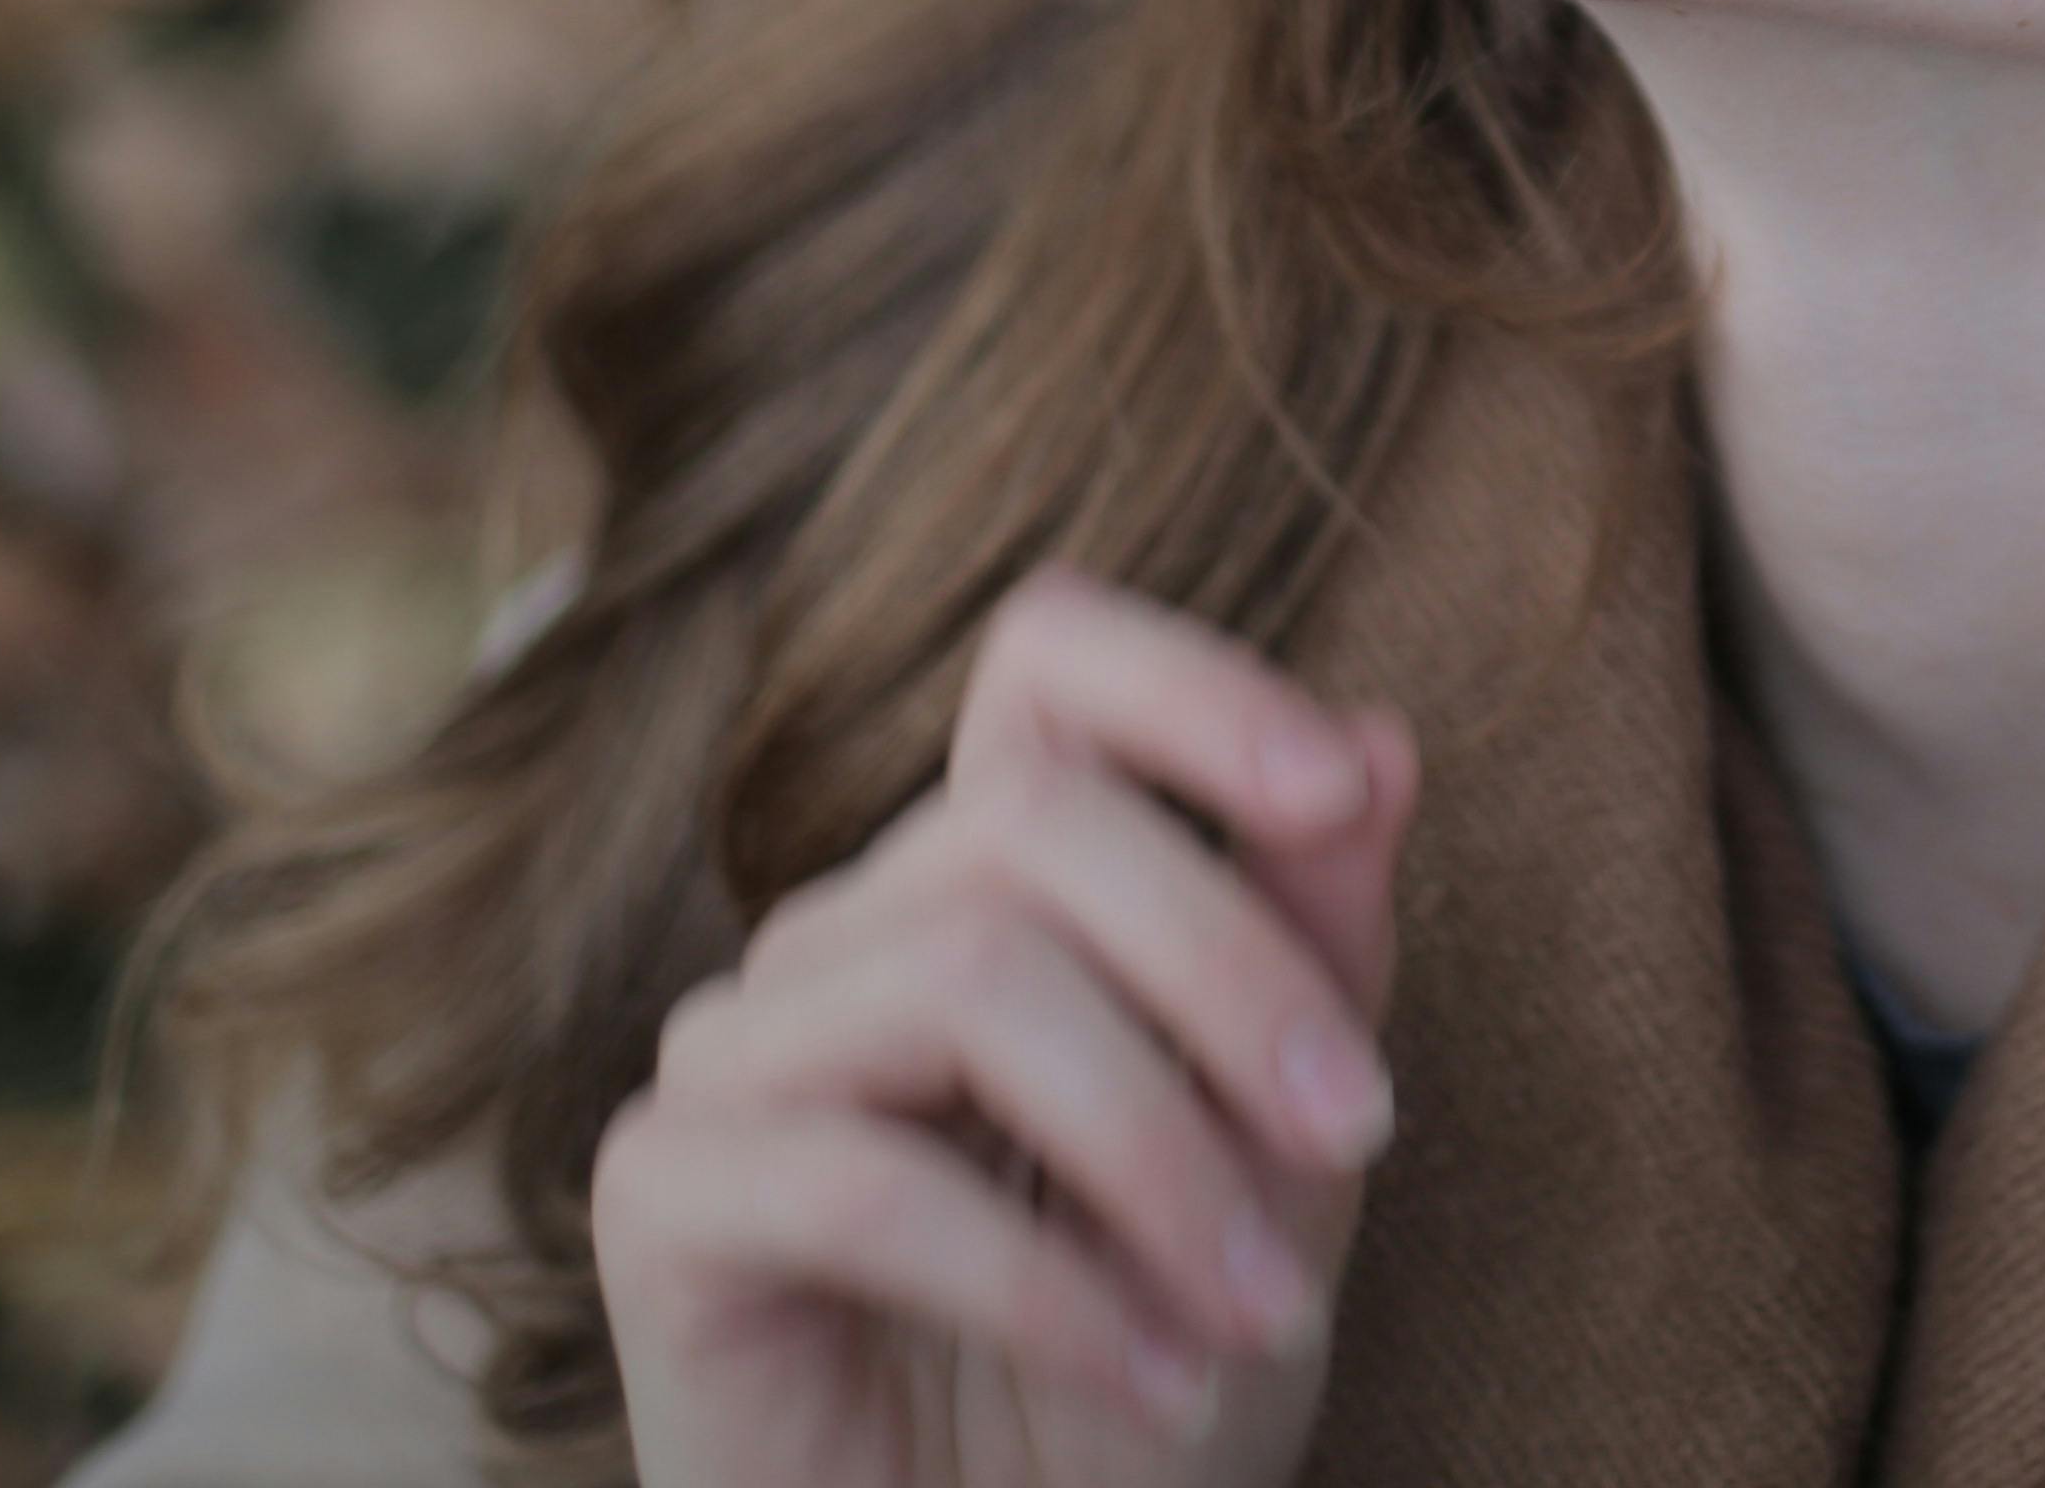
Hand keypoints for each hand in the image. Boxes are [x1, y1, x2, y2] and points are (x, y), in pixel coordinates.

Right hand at [592, 566, 1419, 1487]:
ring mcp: (735, 1055)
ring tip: (1261, 1314)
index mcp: (993, 886)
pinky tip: (1154, 1384)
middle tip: (1360, 1134)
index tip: (1336, 790)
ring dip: (1159, 1154)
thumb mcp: (1284, 1166)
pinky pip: (863, 1177)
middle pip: (1035, 822)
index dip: (1187, 682)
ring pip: (966, 980)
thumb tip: (1383, 745)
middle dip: (1232, 972)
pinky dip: (1050, 1290)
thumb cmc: (1156, 1375)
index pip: (1047, 660)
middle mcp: (847, 934)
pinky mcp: (661, 1197)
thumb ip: (1317, 957)